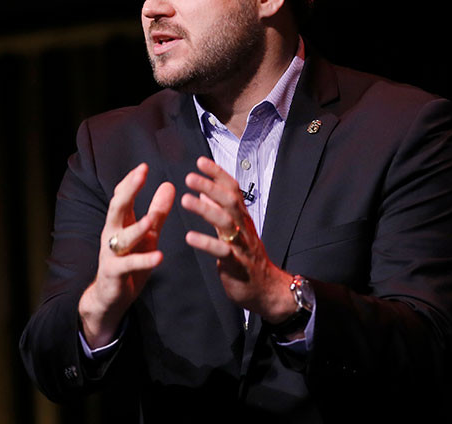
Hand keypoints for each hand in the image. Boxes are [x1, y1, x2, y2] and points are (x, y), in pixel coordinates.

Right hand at [78, 163, 174, 346]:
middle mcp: (112, 234)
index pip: (122, 196)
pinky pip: (129, 265)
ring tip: (151, 219)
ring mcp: (111, 254)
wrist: (109, 297)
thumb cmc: (129, 262)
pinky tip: (160, 257)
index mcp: (120, 223)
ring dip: (137, 228)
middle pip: (118, 207)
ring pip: (123, 237)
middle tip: (141, 174)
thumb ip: (157, 212)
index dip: (131, 181)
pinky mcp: (115, 273)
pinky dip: (144, 260)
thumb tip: (169, 185)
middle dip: (129, 190)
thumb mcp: (147, 235)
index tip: (143, 166)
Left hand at [181, 157, 294, 323]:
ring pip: (226, 222)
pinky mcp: (236, 265)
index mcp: (242, 218)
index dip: (218, 174)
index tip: (200, 161)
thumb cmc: (246, 258)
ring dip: (205, 209)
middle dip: (211, 186)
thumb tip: (203, 191)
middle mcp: (243, 228)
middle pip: (230, 201)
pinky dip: (206, 243)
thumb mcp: (234, 231)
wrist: (266, 290)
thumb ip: (219, 211)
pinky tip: (190, 237)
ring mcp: (241, 245)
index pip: (232, 189)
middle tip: (190, 176)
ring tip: (185, 200)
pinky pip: (222, 252)